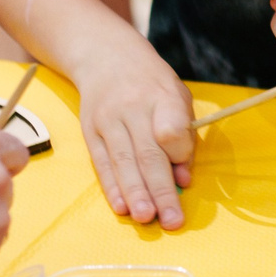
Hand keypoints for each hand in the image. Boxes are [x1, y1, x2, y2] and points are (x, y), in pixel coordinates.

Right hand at [75, 49, 200, 229]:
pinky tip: (122, 207)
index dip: (179, 154)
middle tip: (172, 221)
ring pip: (123, 162)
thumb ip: (184, 135)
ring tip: (147, 219)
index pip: (171, 129)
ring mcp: (108, 120)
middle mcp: (133, 108)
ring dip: (136, 194)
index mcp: (162, 95)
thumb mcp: (177, 96)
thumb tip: (184, 178)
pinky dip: (112, 187)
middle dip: (161, 191)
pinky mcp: (90, 131)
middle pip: (148, 154)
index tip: (185, 175)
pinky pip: (102, 163)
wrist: (106, 56)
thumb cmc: (152, 83)